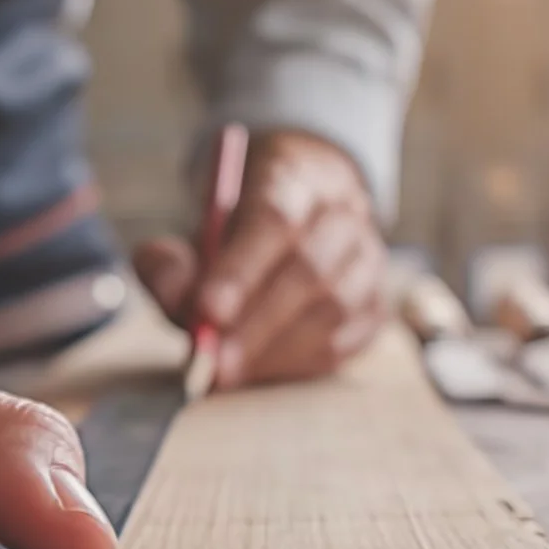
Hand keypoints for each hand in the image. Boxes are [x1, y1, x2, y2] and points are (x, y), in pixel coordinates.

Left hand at [132, 129, 387, 390]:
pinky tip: (261, 372)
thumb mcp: (193, 229)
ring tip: (229, 372)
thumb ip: (172, 260)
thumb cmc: (240, 228)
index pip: (274, 219)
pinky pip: (346, 340)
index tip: (207, 312)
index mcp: (296, 175)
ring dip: (277, 349)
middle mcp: (345, 212)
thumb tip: (176, 296)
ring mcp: (368, 258)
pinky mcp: (376, 303)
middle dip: (257, 323)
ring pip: (335, 308)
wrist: (306, 208)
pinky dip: (299, 363)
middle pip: (309, 268)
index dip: (241, 269)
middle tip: (214, 361)